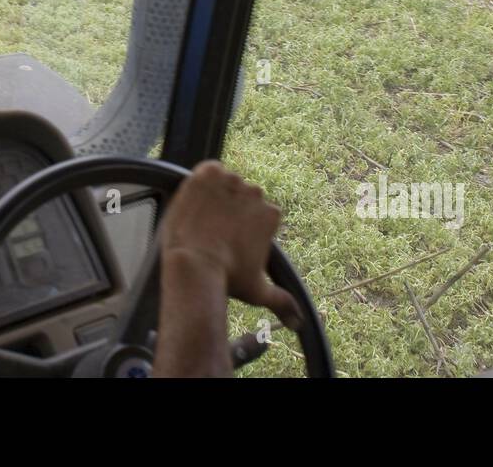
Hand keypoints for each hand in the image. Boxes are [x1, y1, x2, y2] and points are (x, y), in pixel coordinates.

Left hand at [159, 160, 301, 330]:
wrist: (194, 263)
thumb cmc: (227, 278)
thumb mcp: (258, 291)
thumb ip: (282, 302)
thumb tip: (298, 323)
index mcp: (271, 215)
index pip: (258, 213)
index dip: (242, 226)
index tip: (231, 240)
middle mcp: (255, 193)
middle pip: (242, 196)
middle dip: (230, 210)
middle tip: (214, 231)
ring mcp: (231, 180)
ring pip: (225, 183)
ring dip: (215, 195)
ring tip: (202, 218)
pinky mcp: (208, 173)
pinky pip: (208, 169)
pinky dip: (202, 180)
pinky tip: (196, 198)